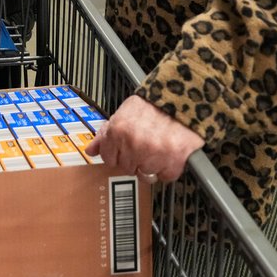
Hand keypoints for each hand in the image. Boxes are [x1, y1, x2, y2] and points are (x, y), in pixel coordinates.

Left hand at [86, 94, 204, 182]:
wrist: (184, 100)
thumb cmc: (155, 105)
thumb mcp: (124, 112)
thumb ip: (106, 133)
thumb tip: (91, 150)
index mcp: (118, 131)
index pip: (108, 159)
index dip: (118, 153)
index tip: (126, 148)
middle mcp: (133, 145)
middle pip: (127, 168)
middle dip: (135, 159)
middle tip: (145, 145)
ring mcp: (152, 156)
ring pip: (145, 175)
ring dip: (151, 165)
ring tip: (158, 148)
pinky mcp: (172, 163)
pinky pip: (164, 176)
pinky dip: (168, 168)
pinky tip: (169, 153)